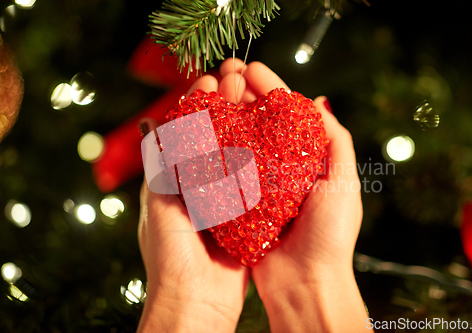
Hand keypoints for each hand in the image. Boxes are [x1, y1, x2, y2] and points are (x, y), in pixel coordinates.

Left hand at [136, 75, 249, 332]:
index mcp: (175, 183)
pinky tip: (276, 134)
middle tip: (240, 76)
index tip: (211, 78)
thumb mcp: (159, 206)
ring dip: (247, 123)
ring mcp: (226, 200)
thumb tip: (152, 127)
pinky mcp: (247, 215)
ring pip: (238, 153)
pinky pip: (256, 181)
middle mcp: (201, 187)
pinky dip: (264, 157)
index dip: (198, 103)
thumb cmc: (171, 256)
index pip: (186, 132)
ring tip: (258, 94)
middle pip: (215, 136)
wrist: (196, 304)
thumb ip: (161, 169)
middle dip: (226, 105)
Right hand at [221, 58, 368, 331]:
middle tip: (224, 74)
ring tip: (209, 94)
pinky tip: (201, 130)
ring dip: (225, 117)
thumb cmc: (330, 235)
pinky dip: (213, 150)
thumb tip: (320, 100)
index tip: (250, 67)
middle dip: (242, 96)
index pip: (287, 114)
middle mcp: (280, 169)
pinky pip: (223, 171)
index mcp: (306, 160)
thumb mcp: (344, 182)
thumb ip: (335, 141)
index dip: (270, 88)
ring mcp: (257, 185)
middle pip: (259, 123)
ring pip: (238, 142)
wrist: (306, 285)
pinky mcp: (237, 204)